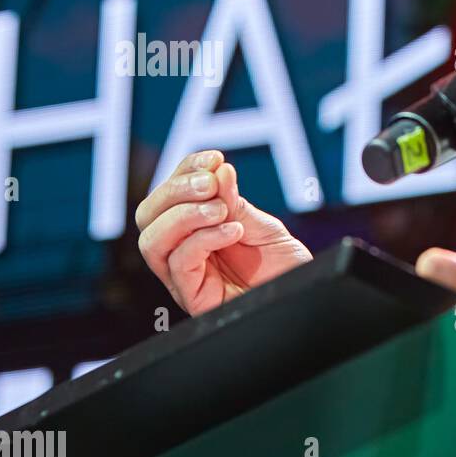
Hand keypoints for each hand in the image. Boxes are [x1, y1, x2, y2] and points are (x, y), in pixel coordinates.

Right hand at [135, 150, 312, 314]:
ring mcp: (184, 278)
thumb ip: (237, 203)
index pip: (168, 196)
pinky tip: (233, 231)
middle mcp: (181, 254)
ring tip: (221, 209)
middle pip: (147, 216)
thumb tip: (218, 169)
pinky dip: (203, 239)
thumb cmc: (285, 268)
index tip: (214, 158)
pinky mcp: (194, 298)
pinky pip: (180, 263)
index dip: (184, 170)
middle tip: (210, 182)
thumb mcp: (263, 227)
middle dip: (175, 190)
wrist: (308, 298)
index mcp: (192, 232)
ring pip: (151, 240)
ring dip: (184, 215)